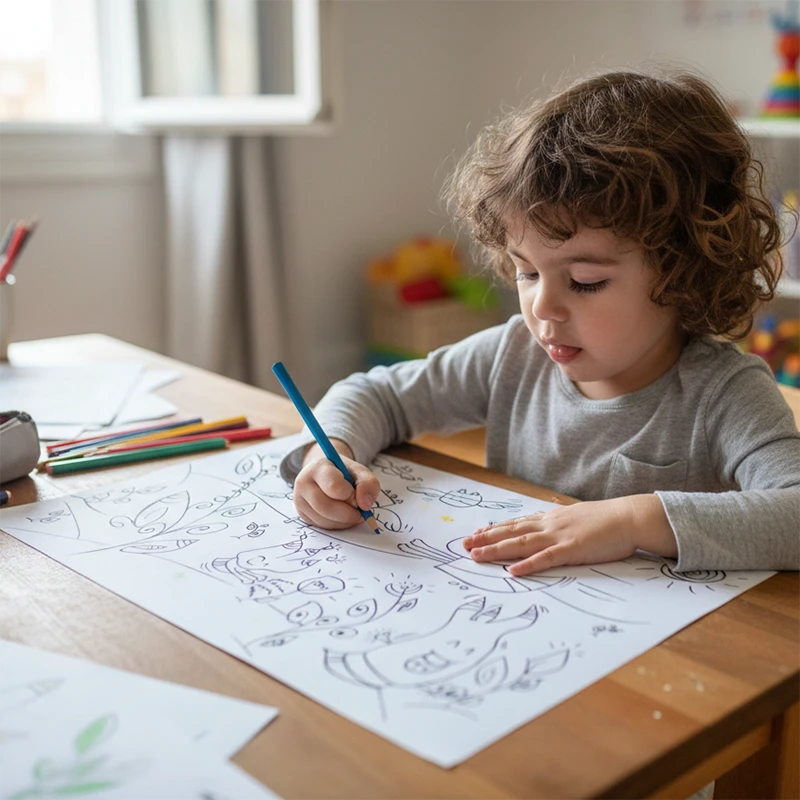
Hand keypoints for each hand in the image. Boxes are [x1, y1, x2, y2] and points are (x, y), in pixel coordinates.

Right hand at [293, 439, 380, 529]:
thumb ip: (368, 484)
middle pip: (325, 507)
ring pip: (324, 520)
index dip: (350, 495)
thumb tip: (365, 505)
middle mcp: (303, 483)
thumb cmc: (344, 473)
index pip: (333, 486)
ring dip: (345, 522)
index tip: (356, 494)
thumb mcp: (360, 472)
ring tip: (353, 512)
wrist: (326, 474)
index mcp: (318, 467)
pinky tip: (343, 516)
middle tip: (360, 512)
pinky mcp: (303, 515)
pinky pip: (322, 526)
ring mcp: (300, 500)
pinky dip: (338, 525)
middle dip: (348, 513)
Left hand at [462, 495, 676, 575]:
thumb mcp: (577, 515)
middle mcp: (549, 525)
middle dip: (486, 539)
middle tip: (464, 545)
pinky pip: (545, 559)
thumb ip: (561, 518)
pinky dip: (528, 565)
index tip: (475, 533)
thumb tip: (550, 514)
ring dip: (497, 550)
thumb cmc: (606, 519)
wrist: (628, 516)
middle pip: (511, 531)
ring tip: (476, 556)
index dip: (494, 529)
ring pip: (520, 543)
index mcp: (551, 518)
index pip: (516, 523)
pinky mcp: (572, 549)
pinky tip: (512, 571)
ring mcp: (559, 536)